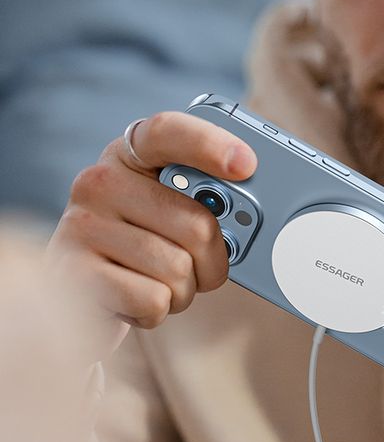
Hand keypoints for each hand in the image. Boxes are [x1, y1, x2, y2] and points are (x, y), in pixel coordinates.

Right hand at [46, 111, 257, 361]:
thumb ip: (209, 198)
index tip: (246, 164)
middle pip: (196, 223)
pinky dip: (158, 310)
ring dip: (184, 289)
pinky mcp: (71, 274)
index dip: (209, 144)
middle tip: (200, 264)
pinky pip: (153, 300)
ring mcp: (81, 225)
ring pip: (178, 269)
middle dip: (214, 258)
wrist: (86, 296)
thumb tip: (254, 213)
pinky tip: (134, 298)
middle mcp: (100, 180)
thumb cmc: (148, 245)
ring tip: (158, 280)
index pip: (168, 131)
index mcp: (132, 153)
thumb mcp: (175, 208)